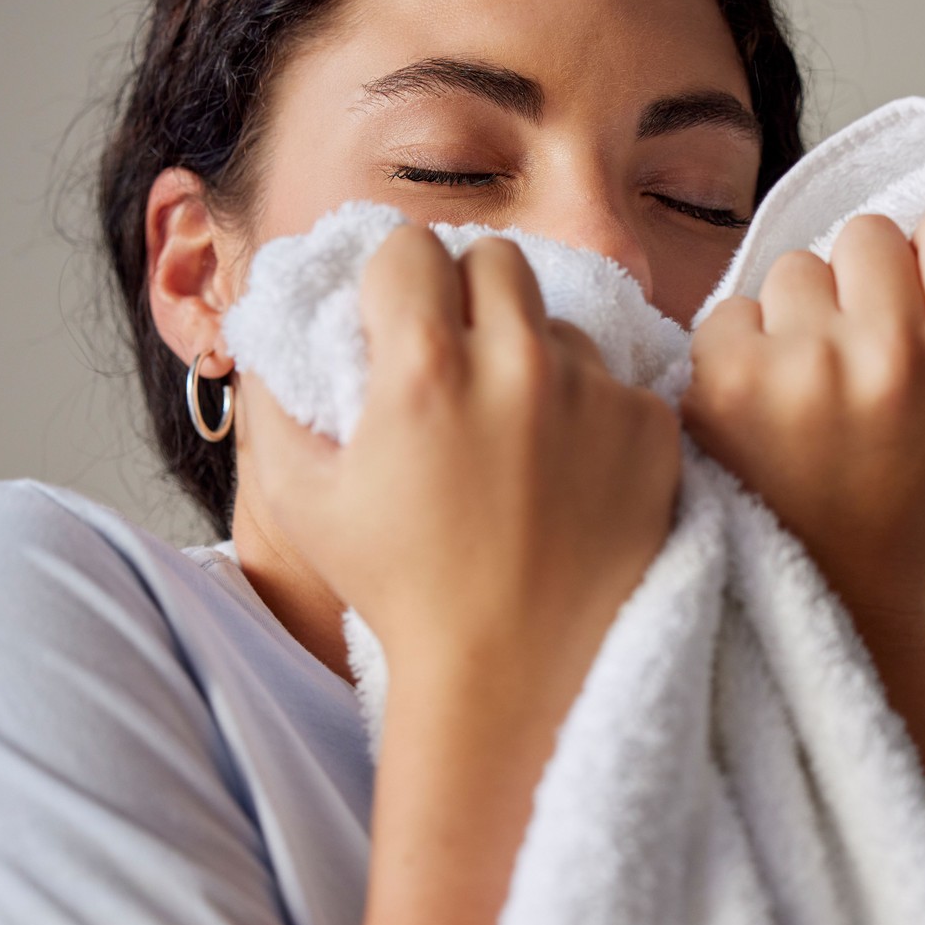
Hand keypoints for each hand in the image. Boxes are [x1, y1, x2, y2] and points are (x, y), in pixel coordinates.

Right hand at [240, 224, 681, 729]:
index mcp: (424, 371)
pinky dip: (594, 412)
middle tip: (459, 360)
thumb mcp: (302, 503)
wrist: (516, 677)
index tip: (398, 320)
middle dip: (470, 296)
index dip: (397, 280)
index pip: (412, 247)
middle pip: (496, 259)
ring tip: (516, 432)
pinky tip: (568, 471)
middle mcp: (517, 367)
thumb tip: (271, 338)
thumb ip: (273, 406)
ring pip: (562, 321)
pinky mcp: (653, 430)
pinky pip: (619, 380)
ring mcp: (595, 396)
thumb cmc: (400, 593)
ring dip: (536, 355)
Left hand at [681, 191, 924, 630]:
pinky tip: (758, 409)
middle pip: (869, 233)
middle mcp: (897, 360)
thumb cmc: (894, 497)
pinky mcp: (726, 379)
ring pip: (795, 265)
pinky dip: (737, 349)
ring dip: (794, 314)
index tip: (923, 292)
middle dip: (857, 283)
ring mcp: (808, 367)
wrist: (828, 592)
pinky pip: (731, 308)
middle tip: (854, 363)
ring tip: (804, 393)